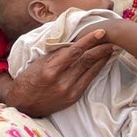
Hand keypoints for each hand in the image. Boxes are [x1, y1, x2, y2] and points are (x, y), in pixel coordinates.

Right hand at [1, 29, 115, 116]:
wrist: (23, 104)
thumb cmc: (29, 79)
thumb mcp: (38, 63)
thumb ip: (56, 54)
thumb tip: (75, 42)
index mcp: (50, 70)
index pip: (74, 51)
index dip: (89, 41)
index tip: (101, 32)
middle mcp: (61, 81)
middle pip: (87, 60)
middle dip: (102, 48)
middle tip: (114, 38)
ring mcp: (69, 91)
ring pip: (91, 70)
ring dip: (103, 58)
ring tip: (112, 47)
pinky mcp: (74, 97)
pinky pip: (89, 80)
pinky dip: (97, 69)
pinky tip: (103, 62)